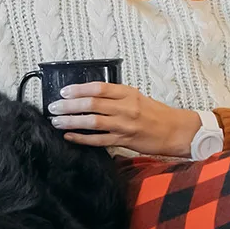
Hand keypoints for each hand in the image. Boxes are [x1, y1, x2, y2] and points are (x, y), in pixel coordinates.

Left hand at [47, 82, 201, 156]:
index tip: (64, 91)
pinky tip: (69, 136)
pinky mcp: (124, 140)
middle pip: (92, 104)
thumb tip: (89, 95)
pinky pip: (99, 140)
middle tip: (53, 107)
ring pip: (92, 121)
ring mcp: (124, 125)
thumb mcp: (137, 97)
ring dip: (72, 121)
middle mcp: (126, 107)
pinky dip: (82, 138)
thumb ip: (115, 96)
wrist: (175, 131)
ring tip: (57, 121)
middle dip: (69, 105)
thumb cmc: (156, 114)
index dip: (78, 89)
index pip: (99, 88)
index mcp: (128, 93)